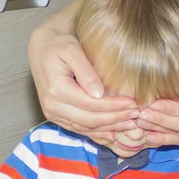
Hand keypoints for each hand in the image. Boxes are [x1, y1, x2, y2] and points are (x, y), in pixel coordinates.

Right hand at [28, 27, 138, 141]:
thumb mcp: (72, 49)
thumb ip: (85, 71)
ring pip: (85, 128)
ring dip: (109, 129)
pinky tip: (114, 133)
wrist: (41, 49)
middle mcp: (52, 106)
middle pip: (89, 120)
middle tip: (136, 116)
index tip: (133, 104)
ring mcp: (53, 114)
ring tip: (130, 125)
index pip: (91, 104)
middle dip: (115, 120)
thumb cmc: (58, 44)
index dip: (114, 106)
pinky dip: (97, 133)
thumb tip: (99, 93)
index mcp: (56, 89)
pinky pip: (79, 129)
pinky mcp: (57, 117)